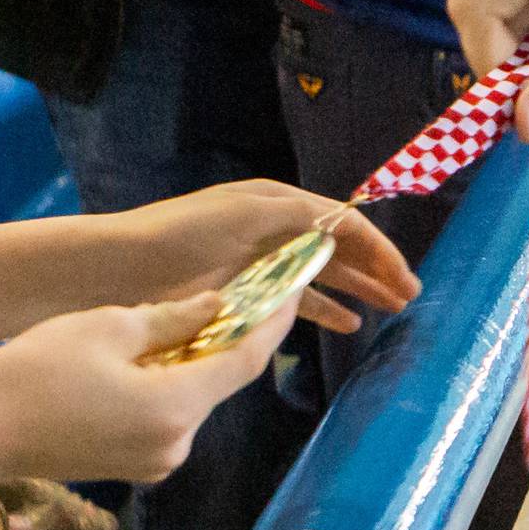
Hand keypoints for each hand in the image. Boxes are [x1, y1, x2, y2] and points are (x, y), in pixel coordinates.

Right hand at [0, 295, 301, 485]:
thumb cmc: (38, 371)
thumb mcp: (109, 326)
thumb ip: (174, 318)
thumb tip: (219, 305)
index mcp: (177, 406)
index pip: (246, 360)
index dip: (274, 320)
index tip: (290, 285)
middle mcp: (178, 443)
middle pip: (220, 381)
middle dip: (230, 337)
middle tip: (239, 289)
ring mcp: (157, 461)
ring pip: (193, 399)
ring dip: (196, 361)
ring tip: (188, 316)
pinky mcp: (134, 465)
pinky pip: (168, 417)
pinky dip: (171, 385)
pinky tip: (152, 357)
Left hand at [115, 181, 419, 335]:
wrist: (119, 268)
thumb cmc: (179, 235)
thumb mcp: (243, 213)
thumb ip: (297, 216)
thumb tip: (346, 225)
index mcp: (277, 205)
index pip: (344, 224)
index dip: (379, 250)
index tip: (405, 279)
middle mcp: (273, 230)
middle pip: (338, 249)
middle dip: (375, 271)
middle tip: (408, 298)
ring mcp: (257, 264)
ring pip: (321, 276)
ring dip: (355, 291)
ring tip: (387, 311)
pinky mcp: (241, 294)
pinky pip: (293, 301)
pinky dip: (321, 311)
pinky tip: (345, 325)